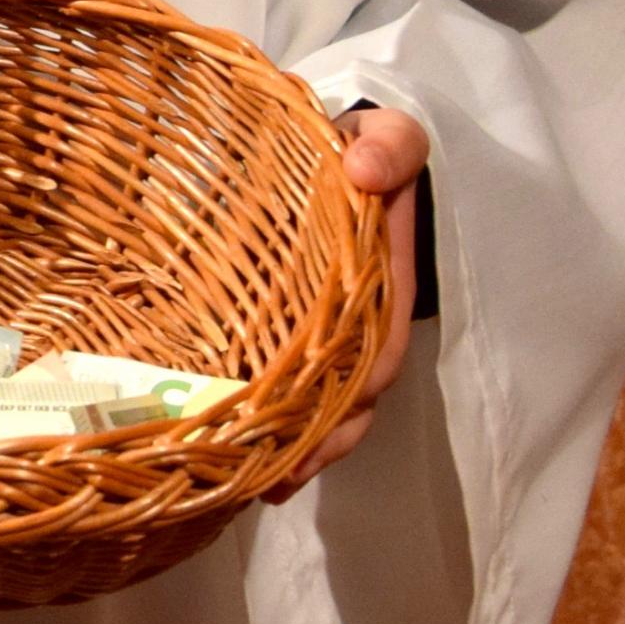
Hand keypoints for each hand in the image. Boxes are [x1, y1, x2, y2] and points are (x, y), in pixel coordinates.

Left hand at [268, 109, 427, 500]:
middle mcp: (362, 323)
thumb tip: (367, 171)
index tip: (319, 425)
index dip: (353, 390)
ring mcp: (330, 337)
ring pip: (323, 409)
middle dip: (316, 442)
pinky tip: (234, 460)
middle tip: (268, 477)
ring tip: (245, 486)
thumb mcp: (386, 137)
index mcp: (384, 286)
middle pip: (350, 401)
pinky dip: (271, 427)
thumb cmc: (362, 151)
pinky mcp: (294, 338)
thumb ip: (390, 147)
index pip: (378, 352)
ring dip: (293, 450)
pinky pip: (292, 389)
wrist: (342, 153)